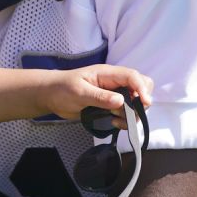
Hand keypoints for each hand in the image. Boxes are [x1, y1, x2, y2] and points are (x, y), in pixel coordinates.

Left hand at [38, 65, 152, 123]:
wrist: (51, 96)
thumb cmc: (62, 89)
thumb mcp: (79, 93)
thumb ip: (99, 97)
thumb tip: (121, 101)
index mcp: (107, 74)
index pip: (132, 77)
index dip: (142, 89)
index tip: (145, 103)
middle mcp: (114, 82)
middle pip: (140, 86)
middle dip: (140, 101)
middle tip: (128, 113)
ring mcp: (113, 94)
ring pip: (136, 101)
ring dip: (131, 113)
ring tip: (116, 120)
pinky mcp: (110, 105)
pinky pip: (127, 111)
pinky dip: (125, 119)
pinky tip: (114, 123)